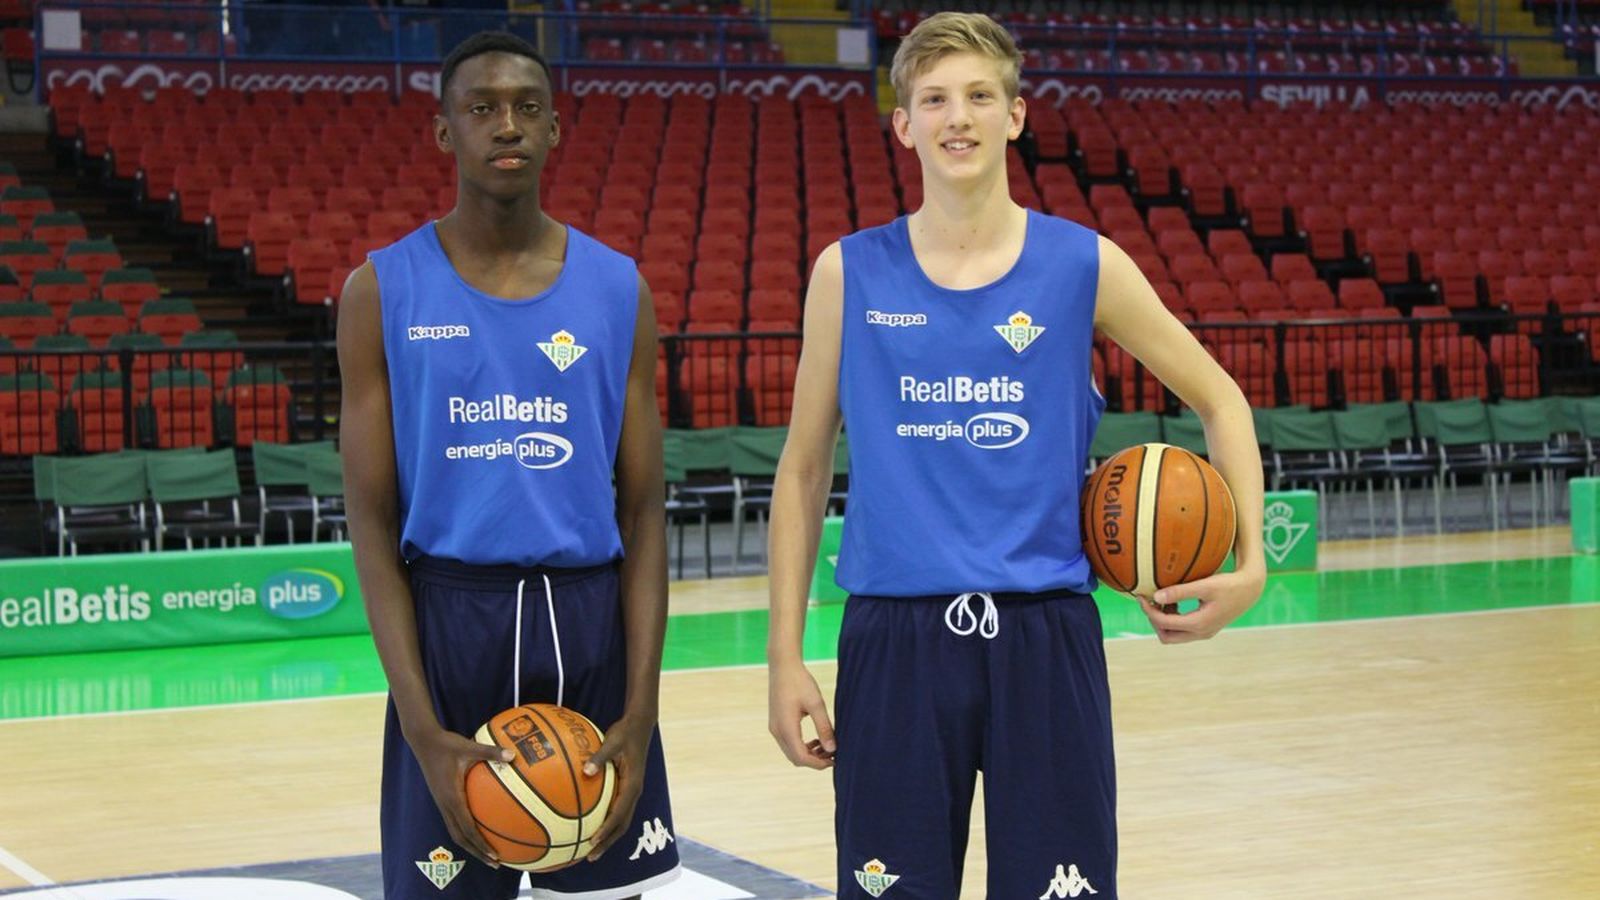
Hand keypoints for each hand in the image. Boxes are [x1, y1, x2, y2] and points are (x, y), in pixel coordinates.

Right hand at [410, 726, 513, 866]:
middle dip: (477, 852)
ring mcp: (442, 803)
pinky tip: (481, 828)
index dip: (480, 844)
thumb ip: (491, 752)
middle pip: (460, 838)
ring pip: (455, 832)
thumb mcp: (470, 746)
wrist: (423, 741)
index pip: (467, 828)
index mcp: (452, 797)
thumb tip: (513, 755)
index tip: (494, 855)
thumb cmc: (447, 744)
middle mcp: (445, 805)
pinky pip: (454, 821)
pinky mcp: (442, 799)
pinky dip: (466, 831)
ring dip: (471, 845)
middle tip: (495, 863)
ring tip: (488, 853)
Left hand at [581, 711, 653, 861]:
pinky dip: (606, 823)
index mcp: (633, 784)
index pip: (619, 813)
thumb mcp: (612, 741)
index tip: (593, 841)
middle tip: (590, 856)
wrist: (640, 725)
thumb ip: (600, 756)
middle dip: (607, 842)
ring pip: (621, 821)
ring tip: (591, 850)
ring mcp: (632, 792)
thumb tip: (586, 771)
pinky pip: (617, 811)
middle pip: (622, 825)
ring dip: (608, 837)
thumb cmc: (625, 732)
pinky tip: (590, 825)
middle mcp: (634, 792)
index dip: (607, 829)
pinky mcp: (627, 789)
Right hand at [767, 658, 835, 768]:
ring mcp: (774, 728)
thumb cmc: (800, 682)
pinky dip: (802, 746)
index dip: (818, 763)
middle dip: (814, 760)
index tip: (835, 760)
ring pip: (791, 752)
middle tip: (833, 754)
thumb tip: (833, 749)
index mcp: (786, 727)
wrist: (783, 666)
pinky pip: (788, 743)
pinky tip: (815, 739)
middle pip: (795, 758)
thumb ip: (824, 727)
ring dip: (808, 754)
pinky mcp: (776, 723)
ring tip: (826, 746)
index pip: (801, 757)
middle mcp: (777, 731)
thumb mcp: (816, 704)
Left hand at [1139, 567, 1265, 643]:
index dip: (1148, 610)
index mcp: (1199, 624)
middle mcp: (1201, 633)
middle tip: (1148, 602)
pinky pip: (1183, 630)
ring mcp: (1204, 633)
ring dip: (1164, 620)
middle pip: (1166, 636)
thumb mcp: (1204, 585)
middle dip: (1154, 620)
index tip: (1141, 595)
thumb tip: (1156, 596)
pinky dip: (1174, 619)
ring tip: (1162, 599)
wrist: (1250, 589)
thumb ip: (1180, 592)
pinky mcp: (1206, 628)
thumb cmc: (1229, 585)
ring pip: (1174, 635)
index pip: (1164, 623)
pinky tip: (1174, 601)